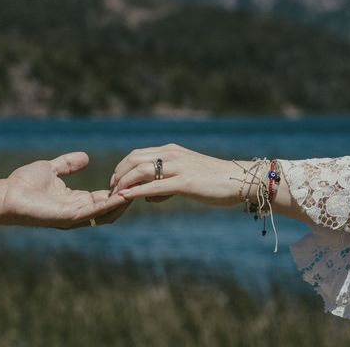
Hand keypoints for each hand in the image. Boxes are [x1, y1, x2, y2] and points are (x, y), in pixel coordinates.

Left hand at [3, 152, 130, 227]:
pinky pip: (92, 213)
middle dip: (124, 199)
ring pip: (105, 214)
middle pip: (109, 210)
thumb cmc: (24, 183)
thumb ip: (68, 164)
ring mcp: (73, 216)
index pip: (103, 198)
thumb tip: (86, 157)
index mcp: (75, 200)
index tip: (132, 180)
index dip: (117, 190)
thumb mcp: (52, 168)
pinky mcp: (67, 217)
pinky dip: (107, 205)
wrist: (6, 194)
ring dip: (120, 204)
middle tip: (140, 187)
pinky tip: (119, 196)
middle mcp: (77, 211)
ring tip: (135, 192)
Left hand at [110, 144, 241, 205]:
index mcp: (171, 151)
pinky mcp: (185, 183)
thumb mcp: (187, 178)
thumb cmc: (214, 181)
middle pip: (134, 159)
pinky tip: (125, 197)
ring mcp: (179, 168)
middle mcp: (172, 155)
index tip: (114, 181)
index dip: (122, 166)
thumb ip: (167, 184)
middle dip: (118, 174)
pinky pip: (155, 186)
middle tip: (110, 189)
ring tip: (114, 195)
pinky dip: (137, 191)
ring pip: (141, 171)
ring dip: (124, 183)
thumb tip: (150, 197)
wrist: (239, 180)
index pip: (138, 154)